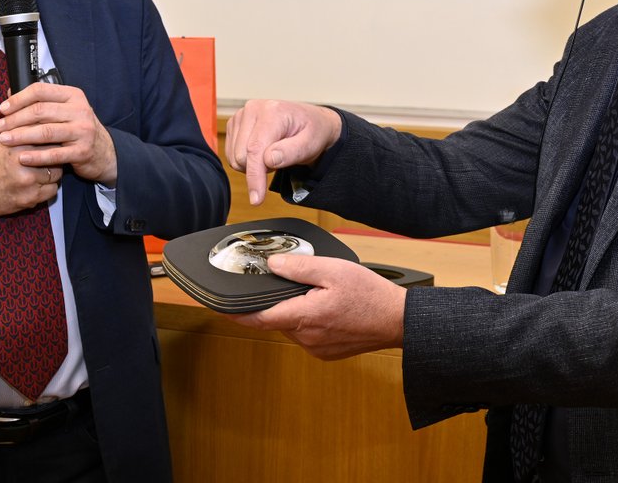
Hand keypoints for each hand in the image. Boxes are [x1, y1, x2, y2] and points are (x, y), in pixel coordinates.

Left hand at [0, 82, 117, 185]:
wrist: (104, 152)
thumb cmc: (78, 130)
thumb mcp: (64, 110)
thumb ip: (40, 102)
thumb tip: (10, 93)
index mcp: (73, 96)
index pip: (40, 91)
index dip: (18, 99)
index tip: (2, 109)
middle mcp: (80, 110)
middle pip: (40, 111)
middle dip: (15, 119)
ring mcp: (83, 131)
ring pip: (46, 132)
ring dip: (21, 136)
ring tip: (4, 140)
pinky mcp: (83, 151)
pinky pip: (54, 154)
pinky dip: (36, 156)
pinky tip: (22, 157)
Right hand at [0, 142, 62, 244]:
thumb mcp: (3, 145)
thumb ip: (24, 136)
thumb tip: (50, 126)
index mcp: (16, 144)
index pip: (47, 137)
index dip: (52, 140)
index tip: (52, 143)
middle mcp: (23, 161)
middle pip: (56, 155)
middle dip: (54, 157)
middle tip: (46, 160)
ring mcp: (28, 181)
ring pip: (57, 174)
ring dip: (52, 174)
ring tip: (39, 174)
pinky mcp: (31, 197)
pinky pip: (52, 190)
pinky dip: (47, 189)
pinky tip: (35, 186)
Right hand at [225, 100, 341, 204]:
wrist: (310, 122)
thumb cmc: (311, 132)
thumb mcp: (310, 144)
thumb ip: (291, 152)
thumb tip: (269, 159)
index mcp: (272, 111)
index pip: (254, 149)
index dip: (254, 177)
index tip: (257, 198)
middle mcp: (253, 109)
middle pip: (241, 156)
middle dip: (259, 168)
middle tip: (280, 159)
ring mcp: (241, 116)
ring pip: (234, 157)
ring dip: (252, 165)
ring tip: (272, 154)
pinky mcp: (235, 124)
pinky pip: (231, 155)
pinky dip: (246, 161)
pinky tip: (261, 152)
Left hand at [228, 254, 404, 359]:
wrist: (398, 321)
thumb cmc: (370, 295)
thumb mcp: (333, 270)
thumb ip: (300, 267)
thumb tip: (273, 266)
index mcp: (304, 318)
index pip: (258, 319)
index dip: (235, 313)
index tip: (218, 306)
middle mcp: (306, 338)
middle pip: (275, 319)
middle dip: (275, 301)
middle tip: (285, 281)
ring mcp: (316, 348)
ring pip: (291, 326)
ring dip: (294, 310)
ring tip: (315, 292)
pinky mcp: (326, 352)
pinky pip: (306, 334)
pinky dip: (308, 320)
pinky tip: (325, 306)